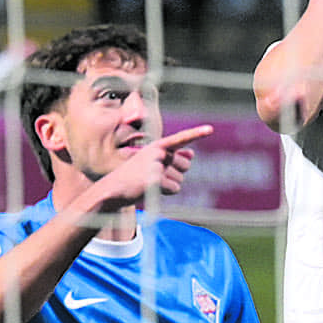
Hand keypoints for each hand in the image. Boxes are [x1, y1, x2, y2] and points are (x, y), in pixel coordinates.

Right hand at [95, 124, 214, 209]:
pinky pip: (174, 188)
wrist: (112, 190)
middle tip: (157, 176)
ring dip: (169, 185)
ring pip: (180, 179)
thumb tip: (192, 155)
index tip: (210, 129)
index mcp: (156, 146)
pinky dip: (166, 192)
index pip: (179, 139)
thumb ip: (172, 158)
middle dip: (177, 173)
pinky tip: (149, 190)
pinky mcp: (155, 180)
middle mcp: (156, 153)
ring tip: (150, 183)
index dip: (196, 133)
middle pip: (185, 165)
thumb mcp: (152, 163)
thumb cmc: (134, 176)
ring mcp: (155, 166)